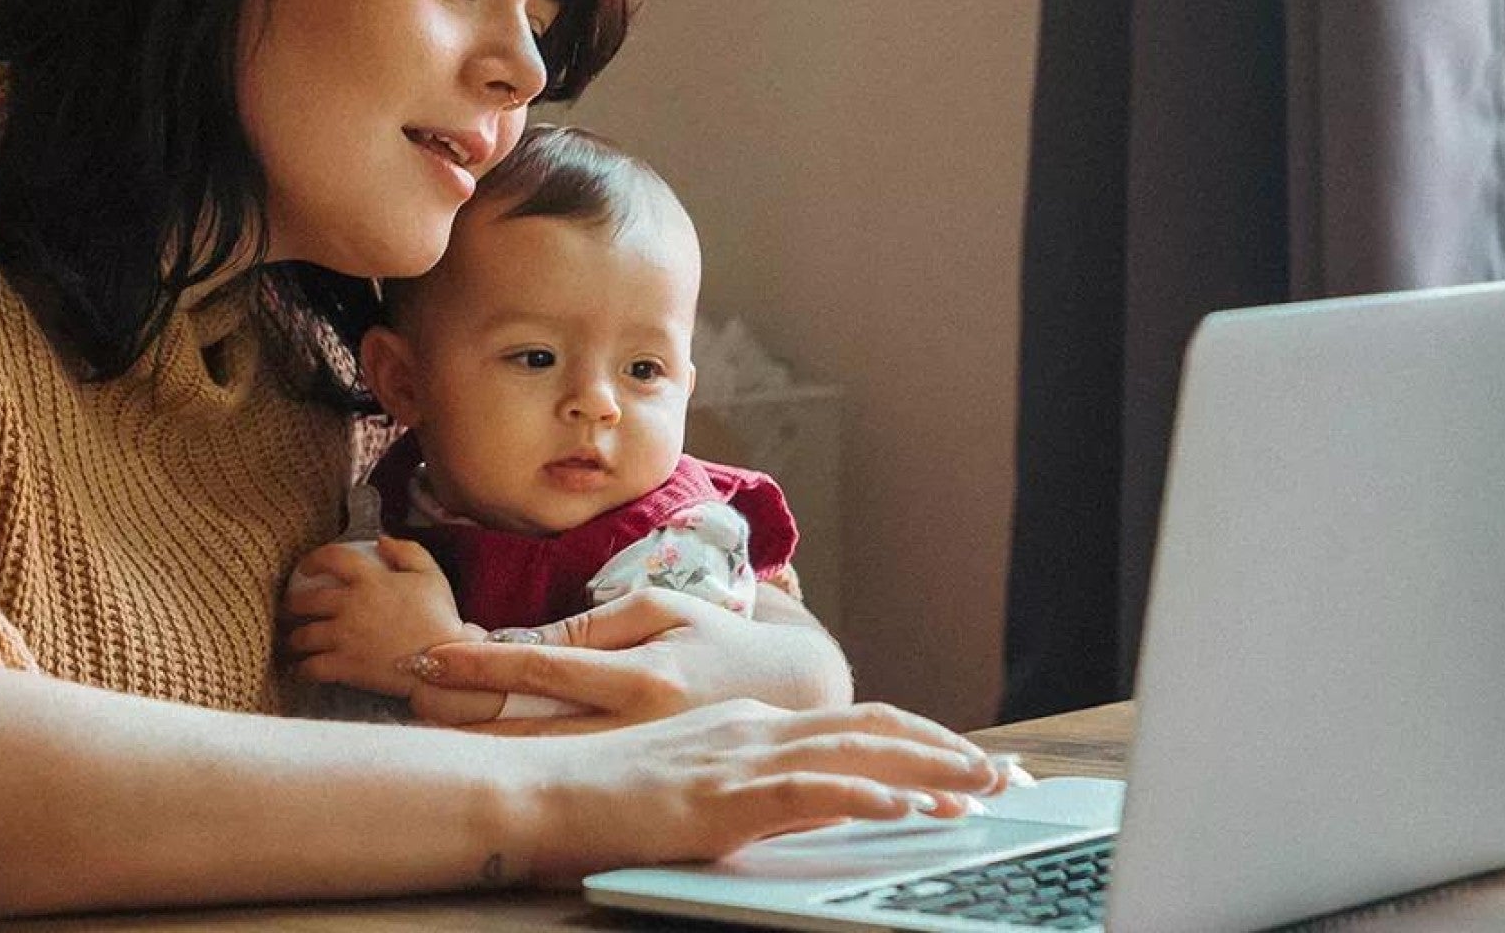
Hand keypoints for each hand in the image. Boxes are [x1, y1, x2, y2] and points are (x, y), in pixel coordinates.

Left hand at [283, 536, 468, 696]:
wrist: (444, 662)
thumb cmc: (439, 617)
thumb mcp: (431, 574)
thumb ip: (407, 551)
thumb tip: (382, 539)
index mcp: (370, 579)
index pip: (331, 558)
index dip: (313, 560)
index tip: (306, 567)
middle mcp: (350, 605)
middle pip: (305, 601)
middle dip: (292, 605)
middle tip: (291, 609)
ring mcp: (344, 637)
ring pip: (302, 636)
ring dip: (294, 638)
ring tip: (294, 641)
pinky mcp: (345, 667)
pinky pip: (311, 668)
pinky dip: (302, 669)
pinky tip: (302, 670)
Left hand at [409, 587, 850, 732]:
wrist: (792, 695)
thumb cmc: (718, 640)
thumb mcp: (659, 611)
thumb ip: (589, 626)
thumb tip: (518, 642)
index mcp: (639, 675)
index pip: (539, 667)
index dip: (476, 664)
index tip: (423, 658)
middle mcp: (633, 725)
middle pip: (526, 727)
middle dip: (462, 713)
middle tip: (408, 696)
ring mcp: (637, 761)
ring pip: (541, 760)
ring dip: (482, 745)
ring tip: (429, 727)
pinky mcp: (641, 782)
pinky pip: (568, 774)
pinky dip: (522, 763)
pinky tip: (486, 757)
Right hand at [520, 698, 1010, 884]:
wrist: (532, 789)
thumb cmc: (595, 795)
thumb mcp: (683, 781)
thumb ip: (739, 787)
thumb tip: (792, 808)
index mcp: (745, 724)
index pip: (850, 726)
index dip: (916, 739)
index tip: (965, 763)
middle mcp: (752, 730)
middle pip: (870, 729)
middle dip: (943, 750)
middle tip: (1002, 774)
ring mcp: (737, 759)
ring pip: (855, 754)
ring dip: (927, 771)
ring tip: (980, 791)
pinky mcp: (720, 797)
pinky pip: (811, 792)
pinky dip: (869, 799)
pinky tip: (909, 811)